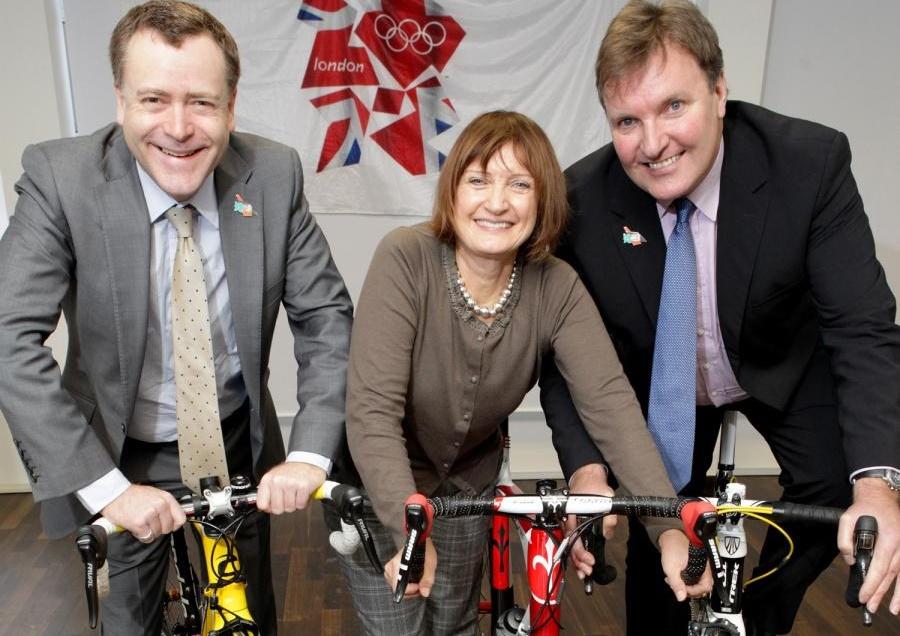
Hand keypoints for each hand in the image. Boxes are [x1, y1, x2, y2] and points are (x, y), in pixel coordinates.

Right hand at [101, 484, 185, 542]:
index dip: (174, 525)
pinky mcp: (139, 523)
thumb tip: (174, 518)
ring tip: (141, 522)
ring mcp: (150, 514)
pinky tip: (137, 527)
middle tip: (150, 523)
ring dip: (149, 532)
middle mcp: (160, 505)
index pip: (181, 518)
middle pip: (168, 528)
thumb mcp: (154, 494)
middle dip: (159, 529)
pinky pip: (147, 537)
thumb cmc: (133, 495)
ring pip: (157, 533)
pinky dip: (142, 535)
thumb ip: (165, 505)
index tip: (169, 526)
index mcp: (166, 498)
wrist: (114, 494)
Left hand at [256, 461, 325, 514]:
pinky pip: (301, 505)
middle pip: (277, 509)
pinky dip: (304, 502)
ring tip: (296, 493)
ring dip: (295, 504)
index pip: (262, 504)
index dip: (270, 507)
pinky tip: (303, 493)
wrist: (307, 461)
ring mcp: (291, 483)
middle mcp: (277, 480)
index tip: (275, 503)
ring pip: (290, 508)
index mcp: (267, 479)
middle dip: (284, 506)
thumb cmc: (290, 473)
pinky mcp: (303, 486)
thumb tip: (265, 508)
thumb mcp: (273, 479)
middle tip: (288, 497)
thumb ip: (266, 493)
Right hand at [384, 538, 436, 598]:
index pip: (398, 587)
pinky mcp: (390, 570)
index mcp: (398, 565)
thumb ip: (427, 579)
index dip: (410, 591)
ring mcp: (389, 569)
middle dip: (410, 590)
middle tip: (420, 583)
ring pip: (397, 587)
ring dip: (408, 587)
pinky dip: (404, 583)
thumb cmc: (425, 550)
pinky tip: (411, 578)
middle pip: (397, 589)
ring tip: (417, 579)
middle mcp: (390, 567)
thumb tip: (424, 592)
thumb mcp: (430, 563)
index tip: (419, 585)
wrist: (420, 540)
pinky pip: (395, 583)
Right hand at [565, 463, 615, 580]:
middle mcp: (569, 523)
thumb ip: (608, 517)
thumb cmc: (593, 487)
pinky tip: (582, 566)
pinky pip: (574, 544)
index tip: (591, 560)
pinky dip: (577, 557)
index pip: (574, 539)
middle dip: (579, 562)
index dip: (581, 553)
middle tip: (589, 571)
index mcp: (572, 516)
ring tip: (585, 573)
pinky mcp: (575, 528)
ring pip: (571, 548)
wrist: (588, 479)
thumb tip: (608, 533)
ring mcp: (571, 526)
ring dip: (577, 562)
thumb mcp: (606, 498)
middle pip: (570, 547)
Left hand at [658, 528, 712, 601]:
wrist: (669, 532)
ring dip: (687, 584)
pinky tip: (677, 577)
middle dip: (690, 589)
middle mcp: (705, 566)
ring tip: (675, 582)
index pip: (706, 587)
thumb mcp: (671, 568)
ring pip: (697, 580)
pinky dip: (686, 578)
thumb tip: (681, 597)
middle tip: (679, 588)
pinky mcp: (696, 562)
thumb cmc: (673, 546)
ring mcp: (701, 564)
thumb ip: (676, 584)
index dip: (695, 592)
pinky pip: (694, 575)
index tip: (684, 591)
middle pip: (703, 585)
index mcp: (704, 567)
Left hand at [838, 478, 899, 614]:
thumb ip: (844, 540)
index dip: (872, 584)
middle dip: (881, 593)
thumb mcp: (847, 518)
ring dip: (898, 595)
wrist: (881, 495)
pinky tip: (899, 596)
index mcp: (889, 538)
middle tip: (871, 607)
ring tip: (892, 610)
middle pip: (892, 575)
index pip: (880, 567)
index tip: (863, 596)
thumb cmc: (864, 507)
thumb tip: (849, 560)